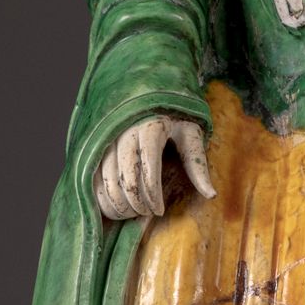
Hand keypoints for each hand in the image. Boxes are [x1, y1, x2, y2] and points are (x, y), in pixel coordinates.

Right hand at [92, 114, 216, 222]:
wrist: (151, 91)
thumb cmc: (174, 115)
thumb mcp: (191, 133)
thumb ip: (197, 164)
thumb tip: (211, 195)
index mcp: (151, 126)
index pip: (148, 167)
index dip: (152, 194)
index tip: (160, 211)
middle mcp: (125, 130)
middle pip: (125, 175)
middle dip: (136, 202)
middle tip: (148, 214)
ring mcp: (108, 137)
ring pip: (106, 177)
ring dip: (117, 202)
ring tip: (132, 214)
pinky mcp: (98, 144)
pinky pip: (93, 175)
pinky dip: (100, 196)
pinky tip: (113, 209)